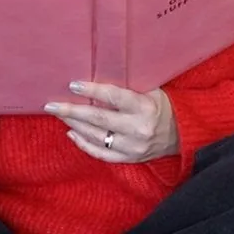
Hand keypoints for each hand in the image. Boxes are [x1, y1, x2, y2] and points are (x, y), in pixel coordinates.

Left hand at [45, 81, 178, 163]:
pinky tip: (72, 133)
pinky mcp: (129, 158)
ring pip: (96, 136)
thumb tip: (98, 76)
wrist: (182, 133)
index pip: (113, 97)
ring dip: (75, 124)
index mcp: (145, 107)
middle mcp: (137, 128)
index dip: (92, 90)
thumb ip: (128, 86)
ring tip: (60, 114)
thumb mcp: (152, 91)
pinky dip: (84, 144)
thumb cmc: (164, 106)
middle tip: (51, 105)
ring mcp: (132, 146)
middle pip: (98, 118)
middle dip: (72, 111)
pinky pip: (101, 153)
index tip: (73, 84)